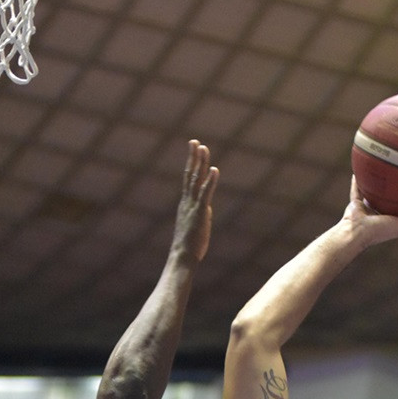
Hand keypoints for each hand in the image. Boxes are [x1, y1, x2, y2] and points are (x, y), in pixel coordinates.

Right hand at [173, 140, 218, 260]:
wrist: (183, 257)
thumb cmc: (189, 246)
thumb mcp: (196, 226)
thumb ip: (201, 214)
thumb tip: (207, 210)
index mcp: (186, 204)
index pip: (188, 180)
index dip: (191, 164)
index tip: (194, 150)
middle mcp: (187, 201)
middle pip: (190, 175)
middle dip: (193, 157)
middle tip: (195, 141)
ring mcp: (193, 206)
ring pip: (196, 180)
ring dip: (200, 163)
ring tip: (203, 148)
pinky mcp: (200, 212)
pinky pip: (205, 193)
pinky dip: (210, 181)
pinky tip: (214, 169)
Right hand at [342, 176, 397, 246]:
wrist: (357, 232)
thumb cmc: (381, 231)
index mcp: (393, 220)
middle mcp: (381, 214)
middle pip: (391, 200)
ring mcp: (367, 209)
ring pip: (374, 194)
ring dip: (378, 184)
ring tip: (384, 169)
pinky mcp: (355, 204)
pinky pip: (357, 189)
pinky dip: (358, 181)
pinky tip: (362, 166)